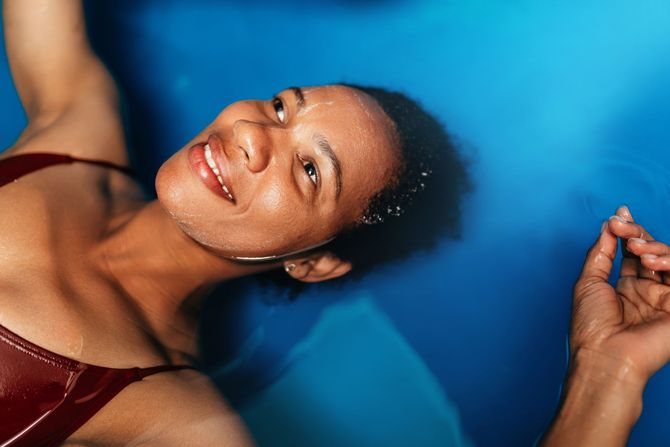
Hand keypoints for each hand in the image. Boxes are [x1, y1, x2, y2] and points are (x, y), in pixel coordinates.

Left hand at [542, 206, 669, 445]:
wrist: (605, 356)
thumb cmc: (591, 326)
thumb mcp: (589, 281)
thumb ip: (601, 252)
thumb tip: (608, 225)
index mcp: (624, 288)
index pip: (632, 252)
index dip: (628, 230)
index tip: (619, 213)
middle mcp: (646, 292)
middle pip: (651, 251)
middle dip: (637, 232)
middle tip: (622, 225)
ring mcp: (664, 299)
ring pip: (668, 259)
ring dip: (652, 245)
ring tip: (635, 247)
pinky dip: (668, 261)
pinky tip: (650, 261)